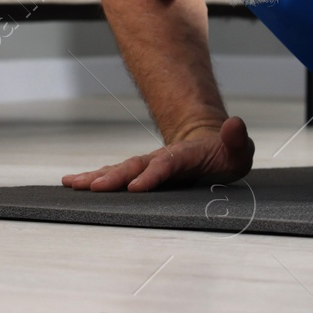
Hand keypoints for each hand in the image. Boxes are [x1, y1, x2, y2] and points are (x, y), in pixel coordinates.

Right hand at [61, 116, 253, 191]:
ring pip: (120, 170)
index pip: (166, 164)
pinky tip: (74, 184)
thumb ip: (237, 139)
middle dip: (115, 177)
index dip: (152, 174)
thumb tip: (235, 124)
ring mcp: (149, 165)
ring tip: (73, 184)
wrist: (211, 145)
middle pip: (135, 166)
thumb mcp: (239, 149)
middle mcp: (161, 159)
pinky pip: (115, 176)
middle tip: (94, 187)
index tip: (136, 186)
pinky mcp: (141, 173)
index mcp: (185, 156)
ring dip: (97, 177)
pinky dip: (95, 179)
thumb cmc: (226, 154)